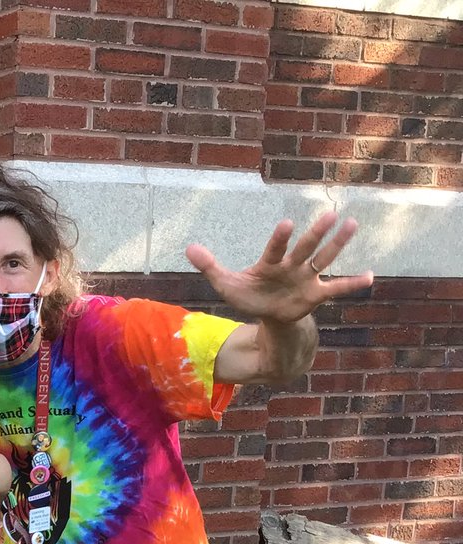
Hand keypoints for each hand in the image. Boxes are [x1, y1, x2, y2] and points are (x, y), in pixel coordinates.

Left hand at [186, 213, 372, 325]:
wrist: (267, 313)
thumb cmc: (248, 295)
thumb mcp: (226, 284)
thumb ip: (210, 267)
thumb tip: (188, 248)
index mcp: (270, 263)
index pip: (275, 250)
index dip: (280, 239)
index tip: (286, 224)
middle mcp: (291, 267)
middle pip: (305, 248)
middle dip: (316, 234)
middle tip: (330, 214)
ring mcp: (305, 279)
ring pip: (324, 260)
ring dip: (337, 245)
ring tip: (352, 225)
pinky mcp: (315, 294)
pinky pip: (337, 289)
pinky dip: (352, 284)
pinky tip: (371, 277)